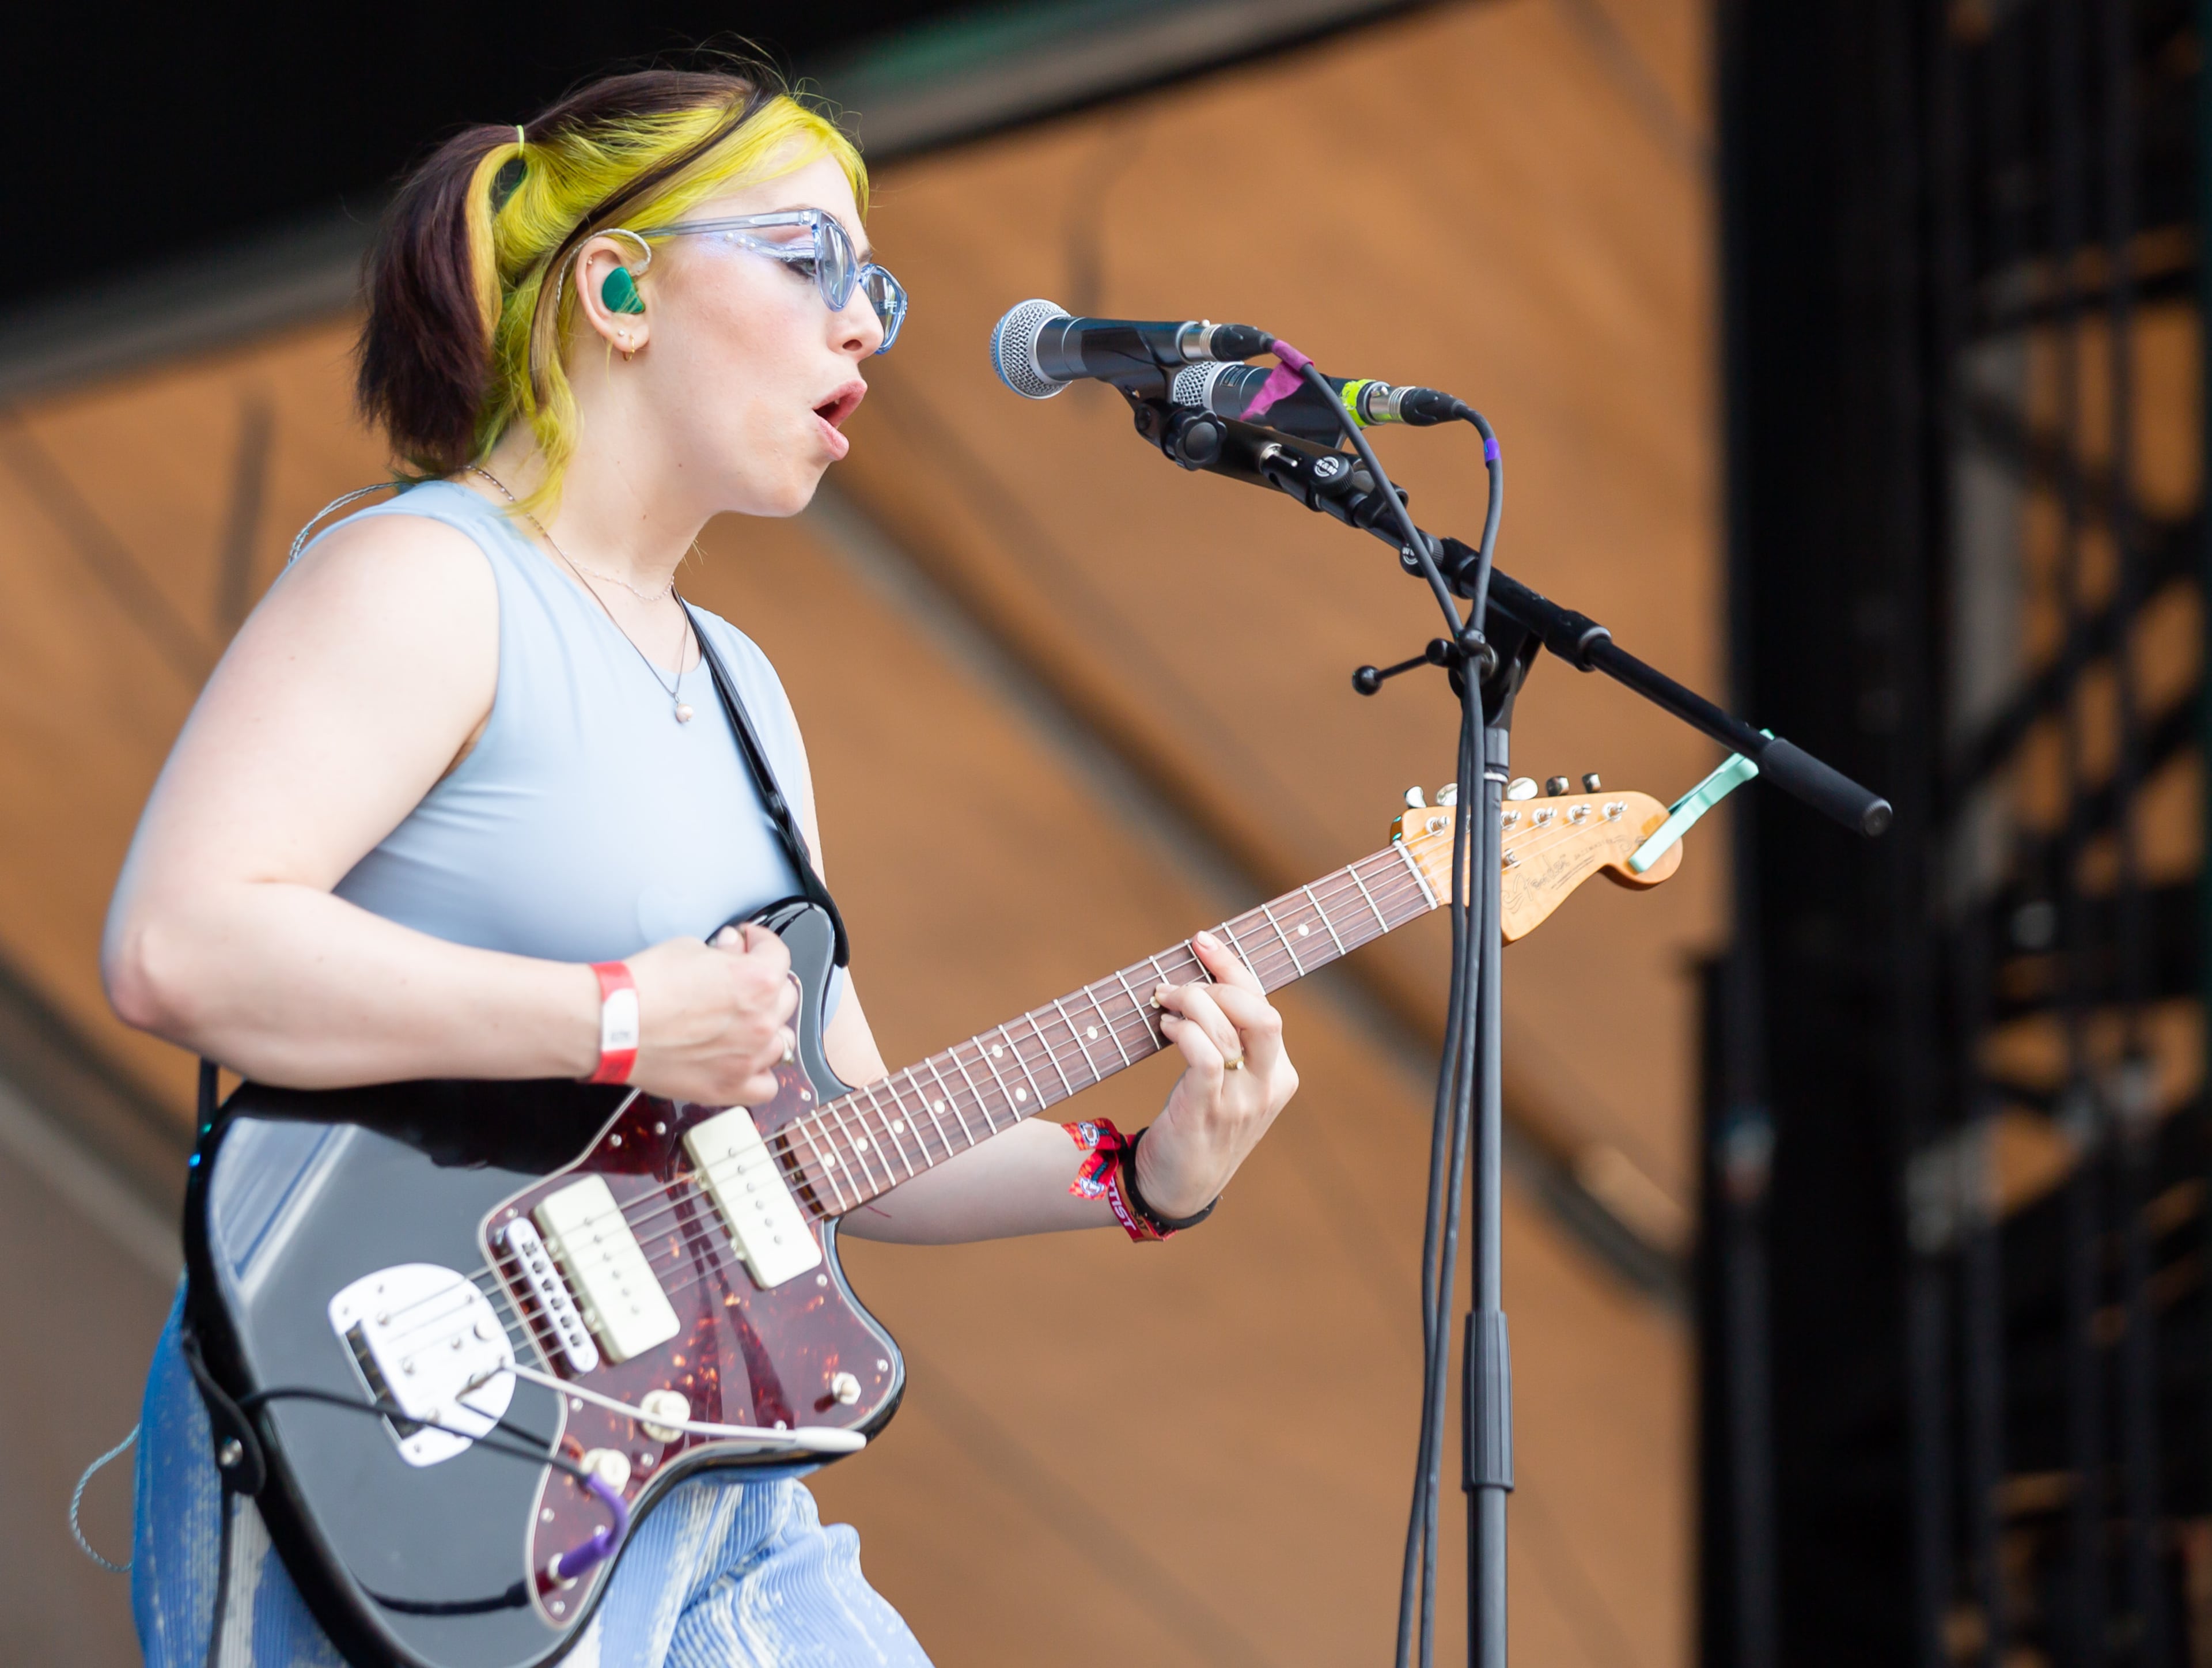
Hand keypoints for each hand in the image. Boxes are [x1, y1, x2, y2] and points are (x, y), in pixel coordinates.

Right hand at [613, 925, 798, 1104]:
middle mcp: (761, 1021)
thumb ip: (723, 951)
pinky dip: (760, 1073)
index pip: (778, 955)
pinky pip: (766, 1086)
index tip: (748, 943)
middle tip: (739, 980)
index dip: (760, 943)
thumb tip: (733, 950)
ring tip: (742, 1022)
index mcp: (757, 980)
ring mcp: (749, 1058)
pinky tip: (744, 1061)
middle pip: (784, 997)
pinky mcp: (729, 1087)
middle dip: (764, 983)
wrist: (613, 1025)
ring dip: (767, 1028)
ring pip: (781, 1042)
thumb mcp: (689, 948)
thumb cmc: (644, 986)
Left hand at [1136, 931, 1299, 1217]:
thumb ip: (1228, 1040)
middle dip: (1217, 984)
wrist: (1180, 1187)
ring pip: (1229, 1029)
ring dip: (1190, 1003)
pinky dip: (1184, 1031)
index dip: (1232, 966)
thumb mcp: (1229, 1081)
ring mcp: (1240, 1101)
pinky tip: (1166, 1029)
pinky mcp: (1207, 1111)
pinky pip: (1204, 1056)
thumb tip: (1198, 980)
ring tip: (1163, 1003)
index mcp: (1279, 1073)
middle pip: (1260, 1012)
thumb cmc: (1200, 1122)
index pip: (1264, 1004)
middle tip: (1178, 985)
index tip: (1201, 940)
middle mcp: (1268, 1085)